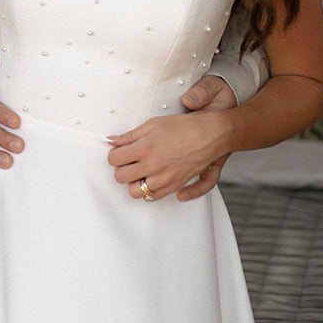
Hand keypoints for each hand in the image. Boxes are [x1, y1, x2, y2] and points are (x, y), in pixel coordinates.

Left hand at [106, 74, 236, 201]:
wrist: (212, 135)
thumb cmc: (184, 126)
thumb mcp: (153, 124)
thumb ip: (130, 135)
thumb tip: (110, 141)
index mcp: (145, 148)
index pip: (114, 159)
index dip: (114, 154)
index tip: (119, 152)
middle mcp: (153, 166)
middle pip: (121, 177)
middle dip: (121, 168)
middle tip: (127, 161)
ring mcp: (164, 179)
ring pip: (135, 192)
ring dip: (133, 182)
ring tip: (138, 171)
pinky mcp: (175, 186)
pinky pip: (153, 198)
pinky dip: (149, 191)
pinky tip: (151, 180)